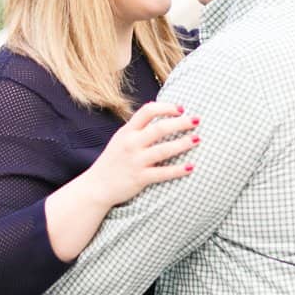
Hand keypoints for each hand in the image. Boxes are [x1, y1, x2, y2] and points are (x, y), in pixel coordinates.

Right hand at [84, 101, 198, 208]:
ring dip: (183, 143)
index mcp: (127, 131)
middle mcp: (131, 144)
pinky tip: (191, 167)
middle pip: (160, 128)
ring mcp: (135, 161)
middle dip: (181, 123)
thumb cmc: (113, 161)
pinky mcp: (140, 178)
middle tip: (197, 121)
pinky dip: (178, 170)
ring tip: (198, 139)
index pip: (147, 111)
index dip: (166, 107)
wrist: (97, 186)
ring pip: (164, 149)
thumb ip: (137, 128)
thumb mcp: (120, 139)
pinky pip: (163, 173)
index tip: (181, 108)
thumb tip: (158, 112)